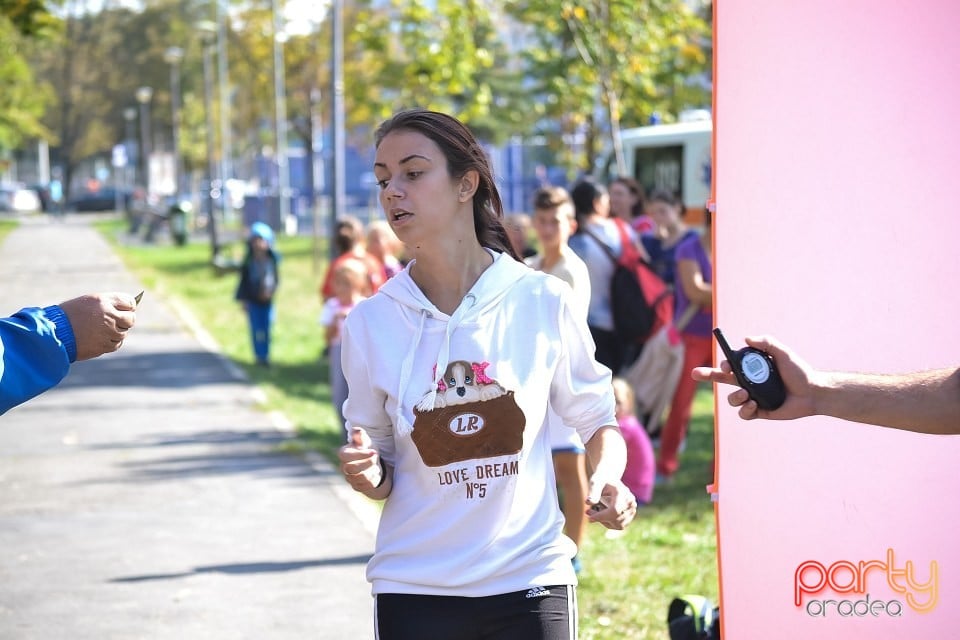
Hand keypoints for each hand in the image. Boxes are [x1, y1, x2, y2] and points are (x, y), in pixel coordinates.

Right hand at [59, 292, 137, 360]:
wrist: (52, 332)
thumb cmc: (69, 315)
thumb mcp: (87, 303)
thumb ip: (108, 305)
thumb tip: (127, 310)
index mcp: (103, 301)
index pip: (129, 302)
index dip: (129, 306)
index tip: (127, 309)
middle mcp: (108, 315)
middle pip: (130, 319)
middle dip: (127, 320)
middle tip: (119, 321)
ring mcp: (107, 332)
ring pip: (123, 333)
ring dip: (116, 332)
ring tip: (102, 330)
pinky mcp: (104, 345)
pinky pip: (116, 344)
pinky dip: (111, 342)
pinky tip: (100, 339)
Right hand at [338, 428, 382, 492]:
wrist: (371, 462)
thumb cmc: (366, 448)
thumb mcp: (365, 440)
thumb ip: (360, 435)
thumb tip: (357, 431)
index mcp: (343, 454)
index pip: (346, 457)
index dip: (361, 455)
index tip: (374, 452)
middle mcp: (343, 467)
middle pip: (352, 469)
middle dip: (368, 463)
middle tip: (376, 458)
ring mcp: (349, 478)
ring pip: (361, 478)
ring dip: (372, 471)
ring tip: (376, 466)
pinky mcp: (356, 486)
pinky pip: (366, 486)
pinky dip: (374, 479)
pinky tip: (376, 473)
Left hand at [585, 476, 636, 529]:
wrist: (610, 479)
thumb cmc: (601, 481)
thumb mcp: (595, 483)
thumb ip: (593, 492)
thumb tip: (588, 502)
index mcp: (622, 492)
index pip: (614, 510)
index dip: (601, 517)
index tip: (589, 517)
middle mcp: (630, 501)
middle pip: (616, 519)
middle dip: (600, 518)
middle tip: (588, 512)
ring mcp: (632, 509)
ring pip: (618, 525)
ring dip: (604, 521)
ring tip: (596, 510)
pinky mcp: (631, 515)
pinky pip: (619, 526)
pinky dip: (609, 522)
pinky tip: (603, 513)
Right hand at [692, 335, 816, 420]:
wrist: (813, 393)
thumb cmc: (799, 372)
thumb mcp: (783, 353)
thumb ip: (766, 342)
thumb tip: (745, 338)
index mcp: (752, 367)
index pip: (730, 365)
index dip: (723, 366)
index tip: (726, 367)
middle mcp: (749, 382)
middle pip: (722, 380)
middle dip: (707, 375)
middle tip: (694, 373)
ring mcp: (752, 397)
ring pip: (732, 399)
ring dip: (735, 397)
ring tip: (747, 395)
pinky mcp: (758, 411)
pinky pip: (743, 413)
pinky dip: (745, 409)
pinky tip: (754, 405)